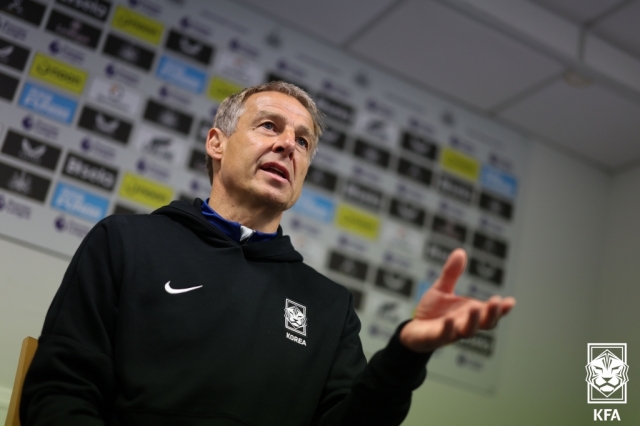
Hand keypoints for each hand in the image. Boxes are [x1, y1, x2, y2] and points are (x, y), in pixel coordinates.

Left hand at [399, 248, 514, 352]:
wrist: (412, 329)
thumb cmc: (432, 311)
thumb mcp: (442, 289)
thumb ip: (451, 274)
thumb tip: (460, 251)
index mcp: (469, 313)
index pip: (490, 313)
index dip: (501, 309)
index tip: (511, 301)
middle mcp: (464, 324)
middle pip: (485, 323)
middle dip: (492, 313)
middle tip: (497, 302)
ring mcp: (451, 332)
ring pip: (467, 331)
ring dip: (473, 320)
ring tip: (475, 307)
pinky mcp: (435, 337)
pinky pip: (444, 335)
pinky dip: (448, 329)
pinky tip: (450, 320)